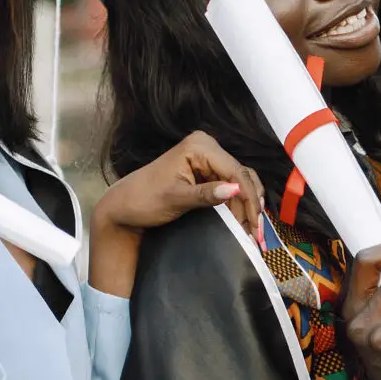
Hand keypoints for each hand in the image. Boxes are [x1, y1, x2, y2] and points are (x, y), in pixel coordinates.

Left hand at [89, 131, 266, 296]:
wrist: (125, 207)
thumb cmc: (144, 200)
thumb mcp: (176, 198)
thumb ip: (206, 194)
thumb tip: (235, 190)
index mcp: (199, 147)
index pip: (235, 171)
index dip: (249, 198)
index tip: (255, 224)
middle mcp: (207, 147)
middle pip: (242, 175)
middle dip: (250, 204)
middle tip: (255, 233)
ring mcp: (207, 159)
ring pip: (240, 182)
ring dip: (247, 206)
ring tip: (250, 231)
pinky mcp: (207, 172)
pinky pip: (230, 186)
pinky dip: (237, 204)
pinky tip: (242, 221)